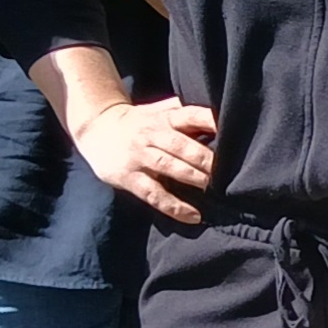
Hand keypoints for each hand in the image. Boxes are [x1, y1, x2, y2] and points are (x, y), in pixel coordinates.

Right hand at [73, 97, 217, 223]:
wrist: (96, 128)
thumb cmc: (140, 122)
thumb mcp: (161, 111)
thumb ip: (188, 113)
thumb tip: (226, 115)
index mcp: (166, 118)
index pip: (191, 115)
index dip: (210, 122)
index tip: (232, 132)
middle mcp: (152, 134)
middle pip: (181, 145)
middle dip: (205, 158)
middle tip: (228, 171)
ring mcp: (139, 156)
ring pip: (168, 166)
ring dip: (191, 177)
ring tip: (213, 189)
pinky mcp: (129, 178)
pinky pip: (153, 194)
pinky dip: (174, 206)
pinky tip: (193, 216)